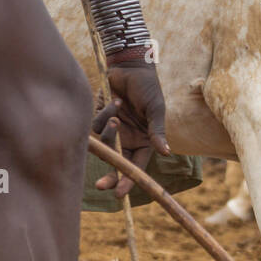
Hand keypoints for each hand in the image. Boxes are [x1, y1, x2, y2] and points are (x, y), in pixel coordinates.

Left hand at [92, 59, 171, 196]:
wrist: (128, 67)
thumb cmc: (147, 87)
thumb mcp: (155, 109)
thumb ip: (157, 131)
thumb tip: (166, 152)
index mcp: (144, 142)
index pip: (136, 166)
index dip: (129, 180)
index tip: (119, 193)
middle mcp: (128, 140)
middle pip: (117, 164)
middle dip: (109, 175)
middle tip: (100, 185)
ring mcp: (112, 131)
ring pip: (105, 143)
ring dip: (110, 129)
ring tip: (118, 108)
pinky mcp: (98, 120)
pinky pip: (94, 128)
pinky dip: (103, 116)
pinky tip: (113, 101)